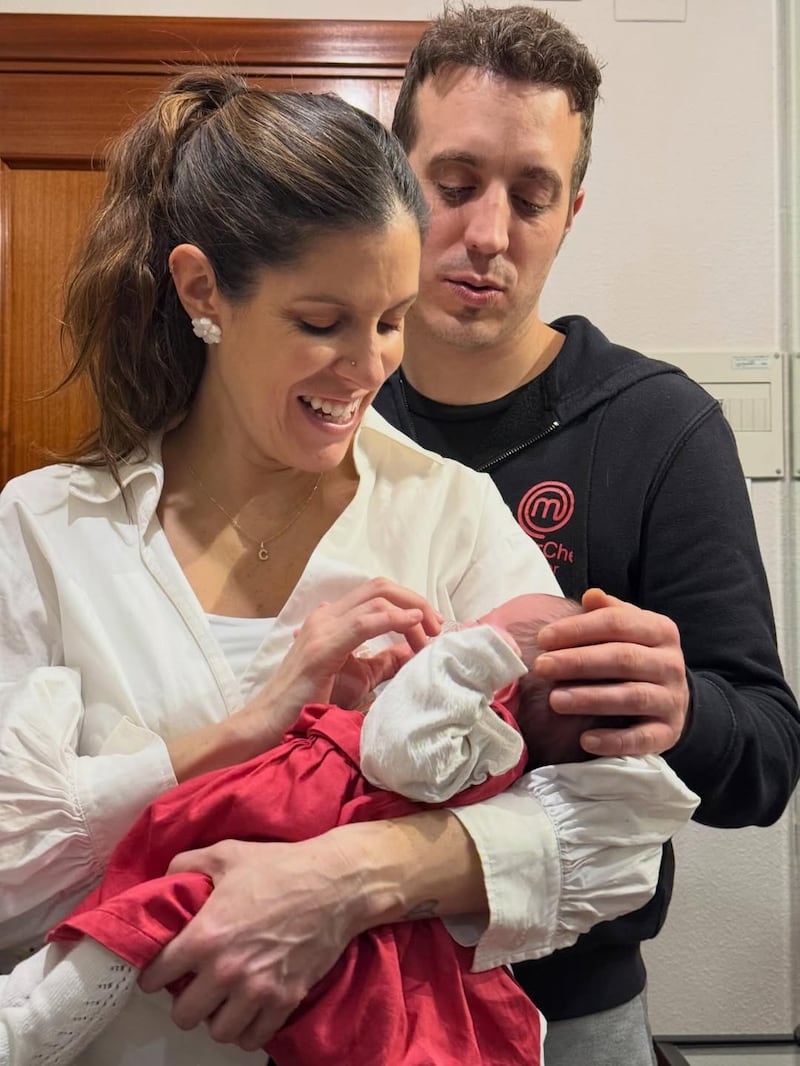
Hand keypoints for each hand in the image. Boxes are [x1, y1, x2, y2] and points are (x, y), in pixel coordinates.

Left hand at [138, 835, 364, 1050]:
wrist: (337, 883)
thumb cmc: (280, 866)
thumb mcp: (227, 853)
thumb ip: (187, 864)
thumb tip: (164, 880)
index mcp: (206, 936)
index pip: (156, 976)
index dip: (154, 972)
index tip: (163, 967)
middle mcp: (227, 971)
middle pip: (183, 1014)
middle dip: (185, 998)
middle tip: (195, 982)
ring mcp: (258, 991)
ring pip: (217, 1032)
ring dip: (216, 1016)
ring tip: (222, 998)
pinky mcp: (285, 1000)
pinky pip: (254, 1038)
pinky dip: (247, 1029)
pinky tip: (248, 1009)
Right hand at [252, 578, 440, 740]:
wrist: (269, 725)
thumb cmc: (309, 704)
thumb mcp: (358, 677)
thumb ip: (384, 662)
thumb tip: (414, 652)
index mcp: (333, 619)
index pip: (378, 595)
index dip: (411, 605)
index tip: (433, 632)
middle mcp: (327, 616)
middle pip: (380, 587)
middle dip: (416, 601)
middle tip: (438, 627)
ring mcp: (322, 628)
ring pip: (377, 598)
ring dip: (412, 612)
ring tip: (430, 634)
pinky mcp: (322, 648)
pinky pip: (364, 622)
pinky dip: (394, 619)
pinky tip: (413, 625)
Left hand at [533, 588, 689, 755]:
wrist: (672, 698)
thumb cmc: (635, 657)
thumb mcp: (628, 630)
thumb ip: (608, 613)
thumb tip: (590, 596)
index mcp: (660, 630)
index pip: (617, 623)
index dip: (578, 629)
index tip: (543, 638)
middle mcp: (671, 664)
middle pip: (623, 659)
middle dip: (578, 662)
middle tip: (541, 666)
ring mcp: (672, 700)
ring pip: (632, 697)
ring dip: (591, 699)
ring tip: (555, 701)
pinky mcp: (668, 733)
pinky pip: (642, 739)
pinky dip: (613, 740)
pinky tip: (585, 740)